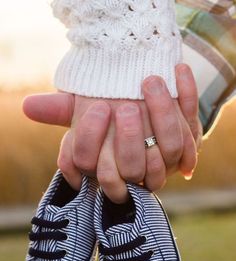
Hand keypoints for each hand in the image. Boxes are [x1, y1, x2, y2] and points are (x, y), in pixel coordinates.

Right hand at [23, 64, 201, 201]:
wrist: (141, 105)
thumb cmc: (107, 113)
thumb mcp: (83, 110)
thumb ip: (60, 111)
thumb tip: (29, 107)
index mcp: (110, 167)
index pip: (100, 172)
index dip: (96, 142)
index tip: (98, 108)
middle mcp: (139, 170)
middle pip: (136, 168)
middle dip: (131, 138)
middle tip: (125, 106)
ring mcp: (167, 159)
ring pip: (171, 148)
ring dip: (163, 114)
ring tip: (150, 81)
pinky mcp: (188, 142)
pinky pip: (193, 128)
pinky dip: (187, 94)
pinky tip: (178, 70)